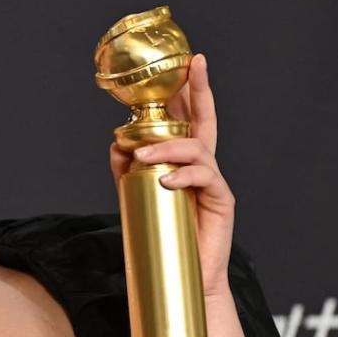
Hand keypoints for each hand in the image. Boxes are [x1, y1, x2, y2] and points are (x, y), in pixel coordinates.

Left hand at [108, 54, 233, 297]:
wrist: (186, 275)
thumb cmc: (164, 234)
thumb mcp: (137, 197)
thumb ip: (127, 170)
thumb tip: (116, 142)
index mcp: (185, 161)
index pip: (188, 119)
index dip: (188, 90)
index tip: (187, 60)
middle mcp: (203, 165)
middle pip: (205, 120)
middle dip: (200, 90)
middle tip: (195, 64)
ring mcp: (214, 181)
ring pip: (198, 149)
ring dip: (167, 148)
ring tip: (142, 156)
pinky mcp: (222, 201)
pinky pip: (206, 179)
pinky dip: (184, 176)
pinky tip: (165, 182)